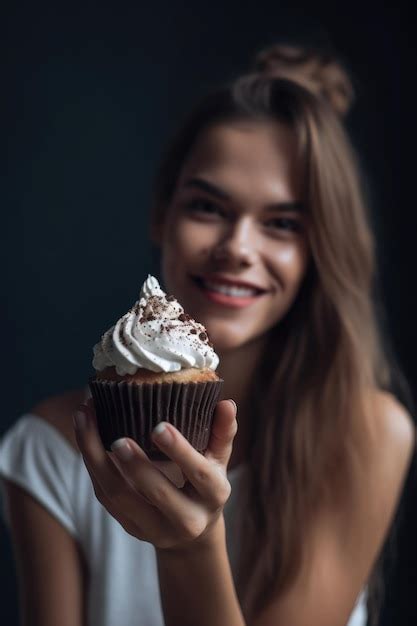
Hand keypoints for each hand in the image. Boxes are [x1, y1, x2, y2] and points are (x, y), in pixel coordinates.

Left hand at [73, 399, 237, 550]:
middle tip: (116, 436)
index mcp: (213, 496)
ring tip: (86, 422)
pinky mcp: (131, 528)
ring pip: (120, 497)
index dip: (180, 451)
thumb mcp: (219, 460)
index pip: (199, 474)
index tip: (158, 427)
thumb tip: (227, 402)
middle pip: (157, 493)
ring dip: (98, 460)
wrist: (192, 533)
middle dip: (135, 464)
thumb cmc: (205, 484)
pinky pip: (106, 498)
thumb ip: (222, 432)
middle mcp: (187, 519)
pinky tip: (86, 437)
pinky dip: (93, 467)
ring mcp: (156, 528)